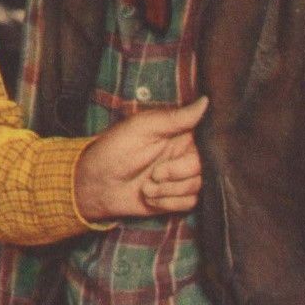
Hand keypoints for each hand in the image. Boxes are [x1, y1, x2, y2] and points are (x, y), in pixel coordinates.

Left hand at [73, 96, 207, 221]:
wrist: (97, 185)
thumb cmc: (114, 150)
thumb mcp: (141, 128)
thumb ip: (175, 118)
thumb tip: (206, 101)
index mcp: (178, 132)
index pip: (206, 137)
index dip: (199, 148)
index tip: (176, 152)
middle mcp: (183, 154)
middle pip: (203, 167)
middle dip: (176, 174)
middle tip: (154, 174)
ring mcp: (181, 176)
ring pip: (197, 186)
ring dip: (168, 191)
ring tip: (146, 186)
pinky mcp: (176, 197)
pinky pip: (189, 203)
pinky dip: (167, 203)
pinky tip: (149, 197)